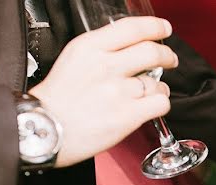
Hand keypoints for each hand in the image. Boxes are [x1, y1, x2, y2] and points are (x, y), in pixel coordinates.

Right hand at [29, 17, 178, 167]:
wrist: (46, 128)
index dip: (155, 26)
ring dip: (160, 86)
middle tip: (170, 59)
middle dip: (167, 55)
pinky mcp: (128, 116)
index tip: (164, 28)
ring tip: (153, 91)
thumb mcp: (73, 59)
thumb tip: (128, 45)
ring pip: (158, 82)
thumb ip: (100, 49)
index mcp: (90, 47)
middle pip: (152, 51)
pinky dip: (161, 103)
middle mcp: (106, 66)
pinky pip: (160, 104)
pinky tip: (152, 105)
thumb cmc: (57, 98)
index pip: (133, 28)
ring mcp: (118, 92)